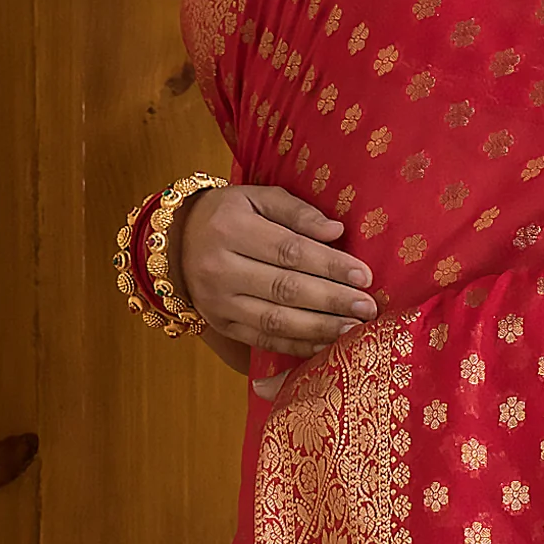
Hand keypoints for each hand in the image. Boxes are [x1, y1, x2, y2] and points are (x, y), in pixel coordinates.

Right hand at [177, 184, 376, 392]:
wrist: (176, 242)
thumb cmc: (227, 215)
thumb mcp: (256, 198)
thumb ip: (296, 212)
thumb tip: (336, 232)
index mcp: (230, 229)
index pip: (289, 251)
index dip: (329, 265)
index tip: (365, 276)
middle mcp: (219, 268)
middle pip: (285, 288)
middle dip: (332, 300)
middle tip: (368, 308)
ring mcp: (218, 302)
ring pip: (275, 320)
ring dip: (319, 328)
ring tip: (354, 329)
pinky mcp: (221, 325)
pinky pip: (264, 340)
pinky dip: (298, 345)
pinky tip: (327, 345)